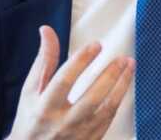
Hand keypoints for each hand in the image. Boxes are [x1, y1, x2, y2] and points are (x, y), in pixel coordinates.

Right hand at [7, 25, 134, 139]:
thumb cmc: (30, 119)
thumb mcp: (31, 91)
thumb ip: (43, 61)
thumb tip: (47, 30)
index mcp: (44, 108)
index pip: (64, 81)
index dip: (80, 61)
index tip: (95, 45)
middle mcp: (62, 123)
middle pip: (91, 98)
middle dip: (109, 75)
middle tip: (121, 57)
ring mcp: (79, 134)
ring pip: (106, 109)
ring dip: (121, 85)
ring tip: (129, 65)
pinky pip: (109, 119)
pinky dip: (118, 99)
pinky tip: (124, 84)